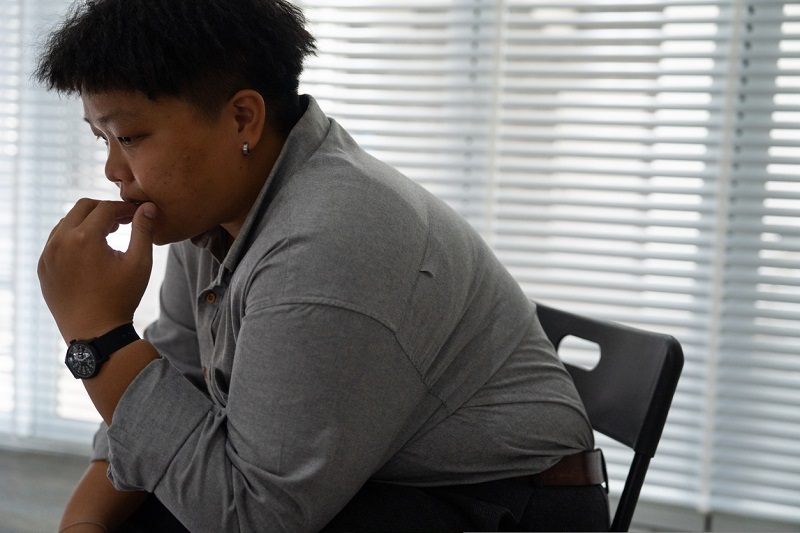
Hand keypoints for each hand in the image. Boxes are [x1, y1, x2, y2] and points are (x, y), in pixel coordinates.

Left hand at [38, 199, 155, 341]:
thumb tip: (148, 207)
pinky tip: (90, 251)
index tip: (137, 215)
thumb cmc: (121, 298)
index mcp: (84, 238)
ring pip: (66, 222)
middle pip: (83, 207)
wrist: (94, 333)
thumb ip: (143, 230)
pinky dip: (73, 237)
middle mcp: (60, 242)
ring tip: (107, 235)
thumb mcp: (139, 263)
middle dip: (104, 210)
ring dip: (87, 222)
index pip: (106, 209)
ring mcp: (48, 255)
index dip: (124, 209)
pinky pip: (56, 241)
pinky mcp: (43, 267)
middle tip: (123, 222)